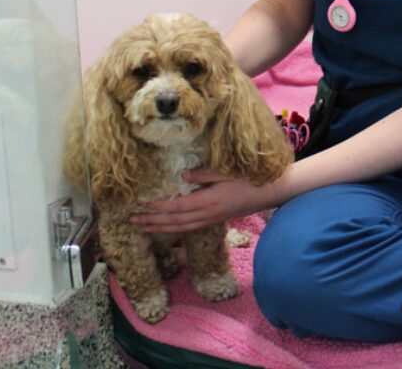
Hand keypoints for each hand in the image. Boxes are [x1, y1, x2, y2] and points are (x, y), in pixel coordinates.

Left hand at [130, 168, 281, 233]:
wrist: (269, 193)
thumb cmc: (249, 179)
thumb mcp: (226, 172)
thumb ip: (203, 174)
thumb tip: (182, 175)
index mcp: (209, 201)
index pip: (177, 206)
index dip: (158, 207)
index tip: (141, 204)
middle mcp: (207, 214)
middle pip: (174, 222)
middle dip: (152, 222)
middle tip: (131, 220)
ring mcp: (210, 220)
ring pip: (180, 228)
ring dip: (160, 228)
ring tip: (142, 227)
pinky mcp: (214, 220)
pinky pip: (189, 228)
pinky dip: (174, 229)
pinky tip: (166, 227)